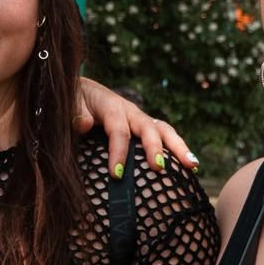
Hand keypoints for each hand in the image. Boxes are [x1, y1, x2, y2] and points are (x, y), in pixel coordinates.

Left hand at [75, 77, 196, 175]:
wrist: (82, 90)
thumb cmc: (75, 99)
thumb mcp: (71, 101)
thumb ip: (75, 111)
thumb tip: (85, 124)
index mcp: (112, 106)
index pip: (119, 130)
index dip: (118, 152)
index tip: (116, 174)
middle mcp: (131, 112)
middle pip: (149, 128)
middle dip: (155, 148)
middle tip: (159, 168)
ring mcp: (141, 119)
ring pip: (164, 131)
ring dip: (179, 148)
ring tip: (192, 167)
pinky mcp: (145, 127)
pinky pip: (164, 137)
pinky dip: (178, 150)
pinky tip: (190, 168)